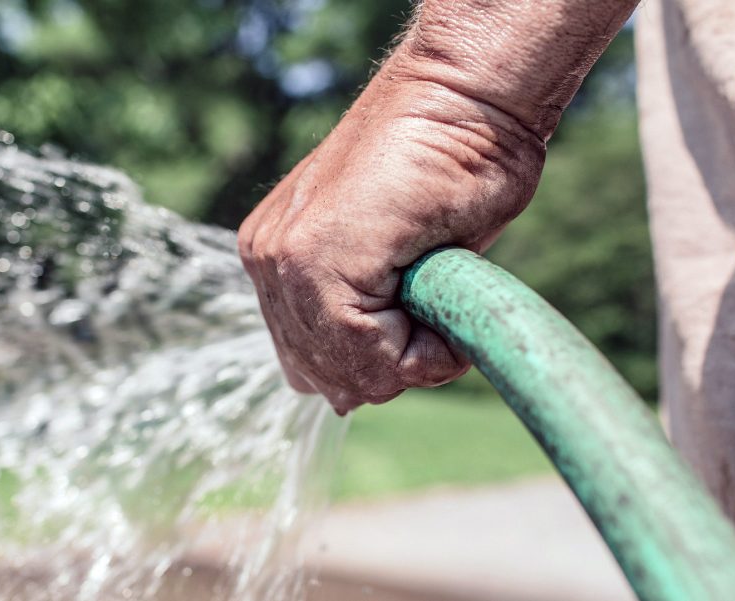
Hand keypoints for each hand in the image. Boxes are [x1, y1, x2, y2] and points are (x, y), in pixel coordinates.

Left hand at [238, 48, 546, 413]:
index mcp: (279, 260)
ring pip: (347, 373)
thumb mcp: (400, 262)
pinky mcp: (312, 259)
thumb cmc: (451, 167)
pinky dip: (423, 351)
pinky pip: (368, 355)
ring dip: (410, 357)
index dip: (382, 363)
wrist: (466, 97)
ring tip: (440, 298)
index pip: (314, 364)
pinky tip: (442, 300)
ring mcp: (282, 260)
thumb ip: (364, 317)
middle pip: (326, 377)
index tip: (427, 316)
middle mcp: (268, 262)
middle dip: (391, 366)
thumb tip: (343, 399)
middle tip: (435, 308)